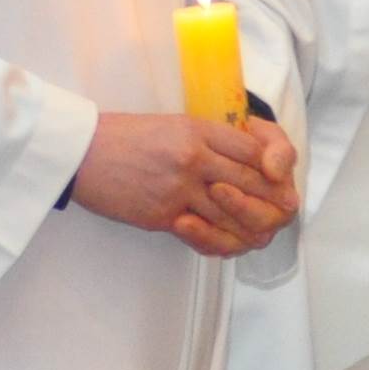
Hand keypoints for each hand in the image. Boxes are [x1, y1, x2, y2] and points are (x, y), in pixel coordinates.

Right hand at [71, 111, 302, 256]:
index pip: (251, 151)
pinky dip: (219, 241)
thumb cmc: (124, 137)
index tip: (282, 181)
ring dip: (251, 225)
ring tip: (265, 232)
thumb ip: (206, 140)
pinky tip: (230, 243)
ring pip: (231, 213)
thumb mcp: (171, 125)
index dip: (272, 170)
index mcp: (197, 130)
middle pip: (248, 183)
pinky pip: (202, 233)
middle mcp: (193, 158)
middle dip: (271, 200)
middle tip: (287, 211)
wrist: (81, 153)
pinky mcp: (163, 215)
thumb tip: (238, 163)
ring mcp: (179, 188)